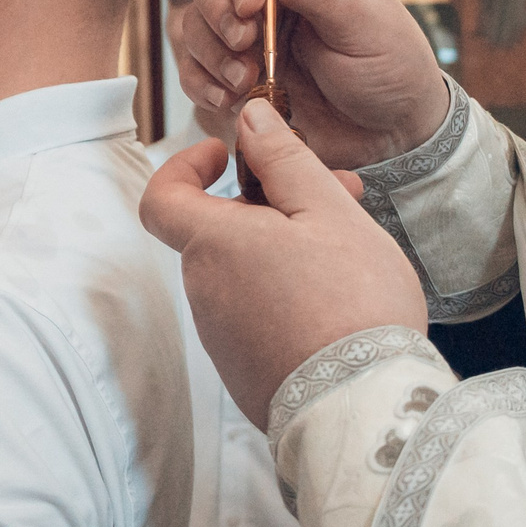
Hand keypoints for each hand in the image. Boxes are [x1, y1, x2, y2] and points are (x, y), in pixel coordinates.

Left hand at [142, 99, 427, 424]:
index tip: (227, 156)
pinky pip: (259, 318)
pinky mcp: (246, 374)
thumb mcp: (326, 211)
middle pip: (221, 234)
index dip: (186, 166)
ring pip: (246, 274)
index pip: (162, 197)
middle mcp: (204, 295)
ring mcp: (223, 340)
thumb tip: (249, 118)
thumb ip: (283, 159)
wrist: (363, 408)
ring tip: (355, 250)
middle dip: (273, 207)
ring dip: (287, 250)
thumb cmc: (352, 302)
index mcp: (213, 247)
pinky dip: (289, 296)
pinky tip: (343, 301)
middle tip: (340, 196)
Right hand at [169, 0, 448, 168]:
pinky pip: (195, 70)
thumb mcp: (366, 27)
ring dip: (209, 51)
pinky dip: (201, 83)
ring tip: (244, 81)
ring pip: (196, 23)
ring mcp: (250, 35)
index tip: (250, 6)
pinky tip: (229, 100)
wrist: (392, 134)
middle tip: (242, 43)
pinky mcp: (236, 76)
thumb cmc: (391, 68)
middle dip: (215, 8)